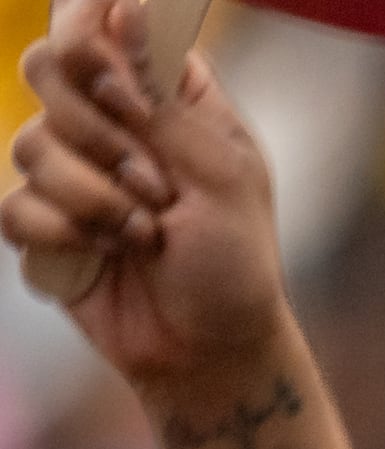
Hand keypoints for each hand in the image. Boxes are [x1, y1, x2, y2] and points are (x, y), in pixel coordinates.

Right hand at [8, 0, 286, 391]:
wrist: (210, 350)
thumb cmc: (235, 265)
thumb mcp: (221, 177)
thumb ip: (164, 99)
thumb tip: (124, 9)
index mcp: (168, 96)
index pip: (105, 20)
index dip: (92, 31)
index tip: (117, 79)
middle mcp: (113, 122)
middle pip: (47, 66)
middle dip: (95, 128)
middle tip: (152, 182)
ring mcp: (71, 168)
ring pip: (30, 142)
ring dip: (95, 197)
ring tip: (147, 235)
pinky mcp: (42, 220)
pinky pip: (15, 205)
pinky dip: (67, 235)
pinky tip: (109, 256)